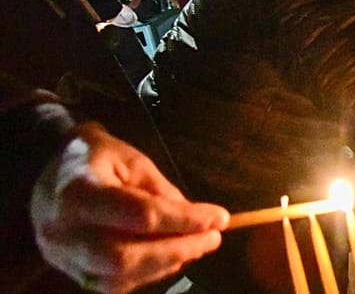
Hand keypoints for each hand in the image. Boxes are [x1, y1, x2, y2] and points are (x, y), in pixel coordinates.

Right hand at [30, 124, 228, 292]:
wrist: (51, 167)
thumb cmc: (99, 158)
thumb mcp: (133, 160)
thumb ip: (161, 192)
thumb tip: (198, 221)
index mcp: (78, 192)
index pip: (139, 214)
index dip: (183, 220)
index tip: (219, 218)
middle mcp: (63, 231)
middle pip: (123, 257)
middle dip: (176, 250)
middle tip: (212, 238)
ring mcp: (62, 256)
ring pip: (117, 278)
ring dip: (165, 265)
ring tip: (197, 245)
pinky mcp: (69, 271)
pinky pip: (111, 285)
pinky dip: (147, 274)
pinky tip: (171, 256)